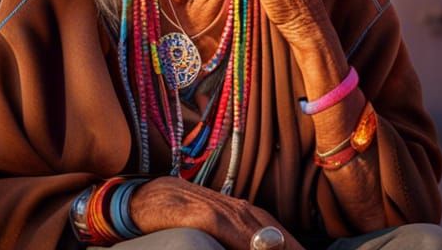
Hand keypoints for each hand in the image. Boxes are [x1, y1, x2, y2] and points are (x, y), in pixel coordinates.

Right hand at [130, 176, 305, 249]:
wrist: (150, 197)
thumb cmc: (182, 213)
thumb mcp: (213, 224)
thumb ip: (234, 236)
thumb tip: (258, 245)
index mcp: (242, 212)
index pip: (276, 233)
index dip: (291, 245)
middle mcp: (237, 210)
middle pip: (274, 234)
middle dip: (290, 247)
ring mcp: (222, 212)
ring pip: (258, 234)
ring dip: (276, 246)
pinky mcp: (205, 217)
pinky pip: (232, 233)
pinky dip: (248, 243)